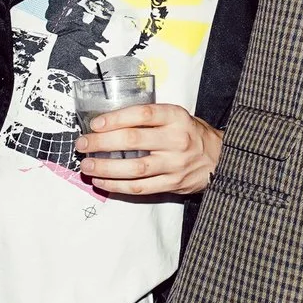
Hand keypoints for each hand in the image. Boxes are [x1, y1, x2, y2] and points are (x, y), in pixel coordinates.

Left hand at [77, 103, 223, 197]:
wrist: (219, 158)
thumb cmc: (191, 134)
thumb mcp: (176, 116)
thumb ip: (149, 118)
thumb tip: (108, 123)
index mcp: (176, 117)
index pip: (141, 114)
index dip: (115, 118)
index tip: (95, 124)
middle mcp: (176, 140)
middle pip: (133, 140)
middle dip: (101, 143)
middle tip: (83, 144)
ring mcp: (174, 164)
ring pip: (134, 168)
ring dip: (105, 168)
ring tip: (87, 166)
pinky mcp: (172, 184)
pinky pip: (140, 188)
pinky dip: (117, 186)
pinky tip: (102, 182)